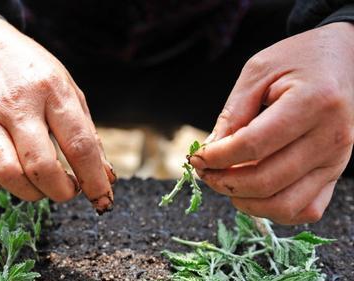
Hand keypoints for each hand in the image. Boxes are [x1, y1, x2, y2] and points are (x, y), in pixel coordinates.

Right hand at [0, 17, 114, 212]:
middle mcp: (18, 105)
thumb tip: (106, 179)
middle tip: (67, 190)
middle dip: (60, 191)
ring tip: (39, 185)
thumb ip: (87, 135)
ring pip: (6, 173)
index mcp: (52, 91)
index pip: (79, 144)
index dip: (94, 180)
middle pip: (41, 165)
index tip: (102, 199)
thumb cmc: (33, 75)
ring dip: (29, 192)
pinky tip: (6, 176)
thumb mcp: (69, 91)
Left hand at [190, 22, 353, 224]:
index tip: (196, 156)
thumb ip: (233, 113)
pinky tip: (251, 193)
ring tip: (224, 182)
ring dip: (245, 201)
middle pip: (266, 180)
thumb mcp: (258, 71)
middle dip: (224, 181)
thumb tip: (208, 152)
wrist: (344, 58)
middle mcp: (331, 137)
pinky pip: (306, 210)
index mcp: (313, 103)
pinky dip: (273, 210)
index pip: (254, 146)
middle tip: (205, 171)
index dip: (218, 157)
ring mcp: (337, 160)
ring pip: (286, 204)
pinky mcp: (335, 173)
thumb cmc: (298, 59)